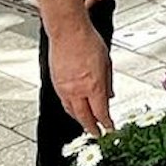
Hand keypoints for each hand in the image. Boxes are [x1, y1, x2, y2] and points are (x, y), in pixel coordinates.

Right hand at [47, 20, 114, 134]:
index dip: (106, 124)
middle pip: (84, 117)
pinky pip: (63, 101)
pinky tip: (74, 109)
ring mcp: (64, 87)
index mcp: (93, 86)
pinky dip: (70, 109)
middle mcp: (77, 90)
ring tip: (86, 124)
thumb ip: (108, 83)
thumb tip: (109, 97)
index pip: (101, 113)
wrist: (68, 31)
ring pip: (71, 111)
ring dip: (79, 120)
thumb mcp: (107, 64)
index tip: (110, 128)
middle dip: (91, 128)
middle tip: (97, 134)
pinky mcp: (55, 82)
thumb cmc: (88, 42)